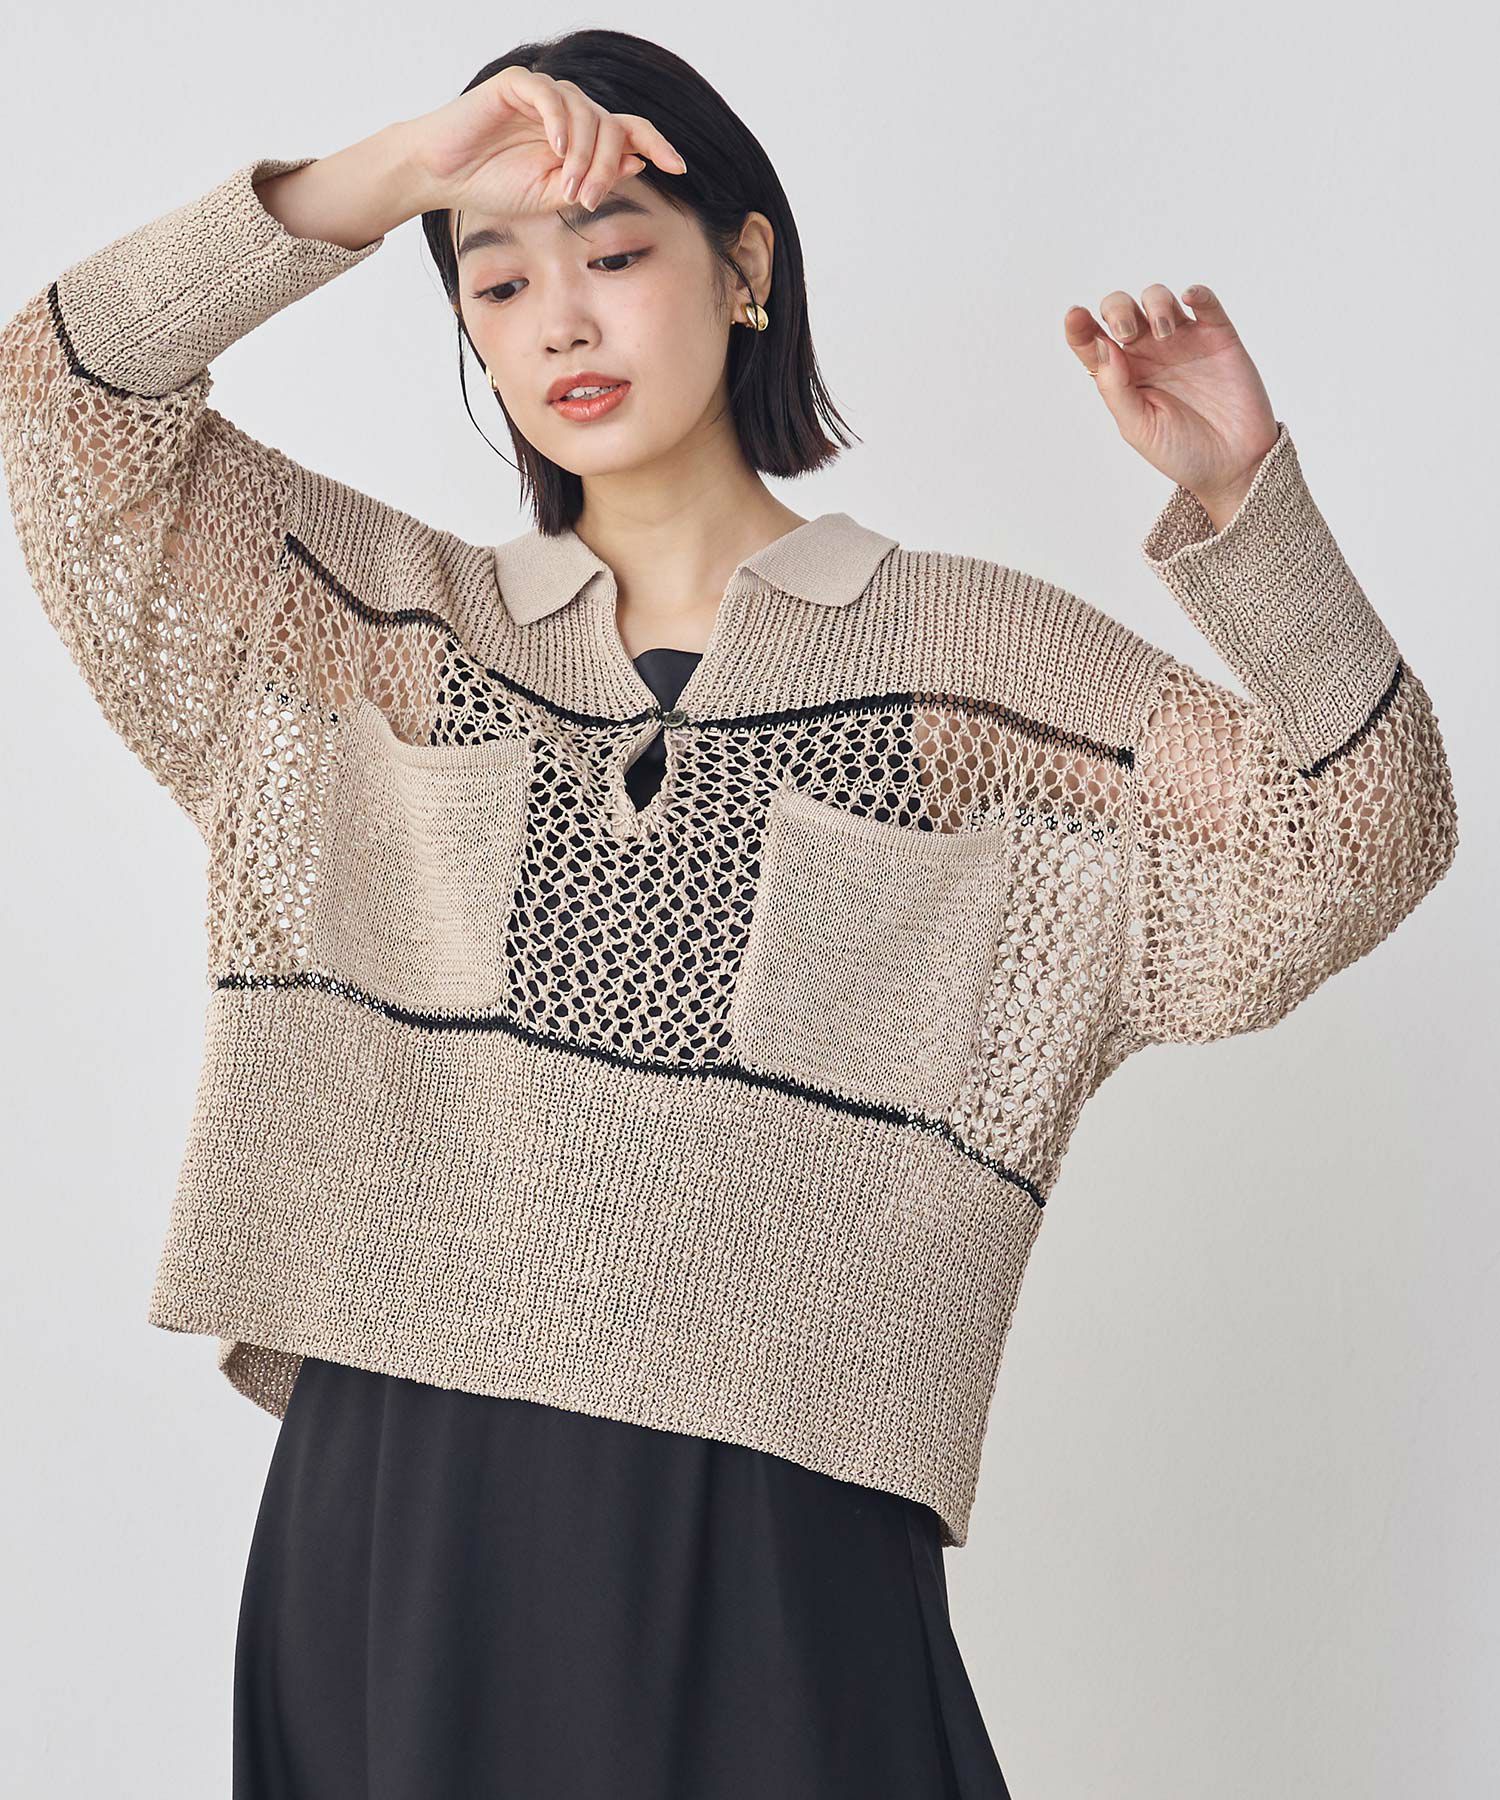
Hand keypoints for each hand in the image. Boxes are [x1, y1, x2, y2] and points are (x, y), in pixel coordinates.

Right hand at [407, 64, 686, 221]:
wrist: (443, 175)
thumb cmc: (493, 184)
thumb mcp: (552, 196)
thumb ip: (592, 181)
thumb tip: (637, 162)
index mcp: (578, 138)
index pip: (628, 130)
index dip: (656, 143)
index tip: (678, 168)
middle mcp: (566, 112)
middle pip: (611, 125)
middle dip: (607, 165)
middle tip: (588, 198)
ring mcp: (543, 95)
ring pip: (585, 113)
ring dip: (584, 154)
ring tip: (568, 186)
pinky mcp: (515, 85)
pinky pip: (551, 95)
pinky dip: (560, 122)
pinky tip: (558, 150)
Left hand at [1063, 286, 1279, 526]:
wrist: (1233, 465)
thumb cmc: (1181, 451)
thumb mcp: (1138, 427)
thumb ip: (1115, 388)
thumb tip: (1102, 344)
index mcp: (1122, 376)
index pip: (1092, 343)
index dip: (1079, 326)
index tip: (1074, 317)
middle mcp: (1148, 353)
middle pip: (1121, 310)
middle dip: (1118, 311)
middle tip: (1128, 334)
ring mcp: (1183, 341)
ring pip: (1158, 299)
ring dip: (1155, 304)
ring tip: (1165, 334)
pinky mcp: (1217, 336)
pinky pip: (1206, 303)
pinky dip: (1197, 293)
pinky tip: (1190, 298)